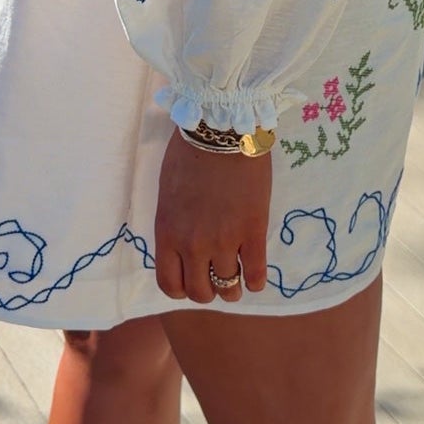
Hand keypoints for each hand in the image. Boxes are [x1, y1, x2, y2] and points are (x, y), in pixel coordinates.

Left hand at [155, 128, 271, 303]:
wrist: (221, 131)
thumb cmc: (189, 153)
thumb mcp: (168, 194)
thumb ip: (174, 225)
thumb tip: (183, 245)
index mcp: (168, 233)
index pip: (169, 284)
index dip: (181, 290)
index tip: (191, 282)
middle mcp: (193, 244)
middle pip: (199, 292)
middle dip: (208, 291)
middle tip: (215, 280)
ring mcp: (224, 240)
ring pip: (227, 286)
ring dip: (231, 288)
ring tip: (236, 279)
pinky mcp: (252, 231)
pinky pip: (255, 272)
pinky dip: (255, 281)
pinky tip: (255, 277)